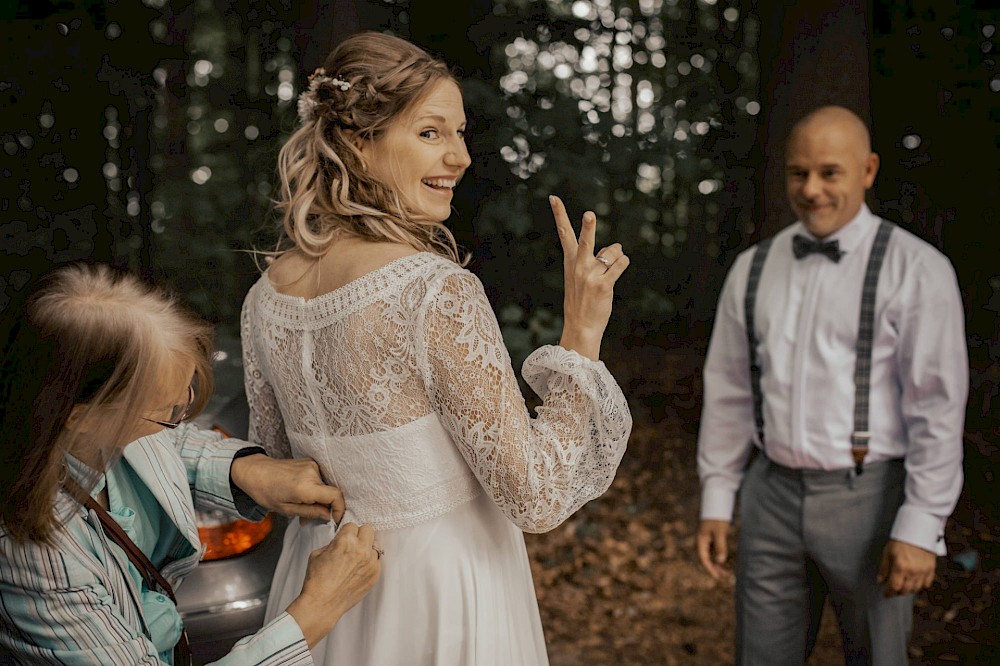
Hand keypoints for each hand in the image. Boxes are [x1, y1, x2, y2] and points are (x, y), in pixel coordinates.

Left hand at [230, 454, 344, 522]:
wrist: (254, 471)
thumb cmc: (265, 492)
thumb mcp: (286, 509)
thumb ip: (310, 513)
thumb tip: (328, 515)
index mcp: (305, 486)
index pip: (336, 496)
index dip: (340, 509)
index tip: (334, 519)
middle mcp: (312, 472)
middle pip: (329, 493)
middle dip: (323, 508)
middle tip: (306, 518)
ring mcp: (312, 465)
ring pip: (324, 487)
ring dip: (317, 499)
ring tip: (300, 506)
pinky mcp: (310, 462)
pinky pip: (319, 479)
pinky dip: (313, 490)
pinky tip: (300, 495)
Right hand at [286, 523, 381, 647]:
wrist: (322, 604)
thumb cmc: (317, 580)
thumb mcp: (318, 553)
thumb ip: (334, 543)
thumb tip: (342, 541)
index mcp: (346, 541)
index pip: (352, 525)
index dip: (346, 532)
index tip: (344, 538)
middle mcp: (361, 550)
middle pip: (368, 530)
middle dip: (360, 535)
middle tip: (353, 544)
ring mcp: (371, 563)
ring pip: (375, 545)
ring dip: (367, 549)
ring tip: (356, 559)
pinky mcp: (375, 575)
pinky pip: (377, 561)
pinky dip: (370, 562)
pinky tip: (359, 569)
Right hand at [550, 195, 628, 360]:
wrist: (581, 326)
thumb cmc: (583, 299)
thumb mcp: (583, 276)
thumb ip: (599, 257)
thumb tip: (619, 246)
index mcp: (570, 261)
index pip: (564, 233)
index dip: (559, 214)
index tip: (553, 198)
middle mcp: (579, 266)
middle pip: (584, 240)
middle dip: (588, 227)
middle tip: (589, 214)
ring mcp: (590, 276)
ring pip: (613, 252)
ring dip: (617, 256)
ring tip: (609, 271)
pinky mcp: (604, 285)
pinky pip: (620, 264)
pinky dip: (623, 262)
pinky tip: (619, 268)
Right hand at [696, 519, 732, 581]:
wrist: (716, 504)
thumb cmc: (717, 518)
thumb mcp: (720, 532)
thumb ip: (720, 546)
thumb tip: (720, 561)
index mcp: (701, 541)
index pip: (703, 559)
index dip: (710, 569)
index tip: (717, 577)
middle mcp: (702, 542)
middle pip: (706, 559)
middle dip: (714, 569)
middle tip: (724, 577)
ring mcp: (707, 540)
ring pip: (711, 556)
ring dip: (717, 564)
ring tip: (727, 572)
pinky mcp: (711, 537)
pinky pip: (714, 551)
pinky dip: (719, 557)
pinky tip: (726, 562)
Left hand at [877, 539, 936, 596]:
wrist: (917, 530)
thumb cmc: (900, 540)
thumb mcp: (887, 552)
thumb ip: (883, 568)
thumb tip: (880, 581)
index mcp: (900, 567)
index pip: (894, 587)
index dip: (889, 593)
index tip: (885, 594)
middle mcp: (913, 571)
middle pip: (906, 590)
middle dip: (898, 592)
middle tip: (893, 589)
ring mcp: (923, 571)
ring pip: (916, 589)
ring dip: (908, 590)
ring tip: (902, 585)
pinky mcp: (931, 569)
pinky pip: (927, 583)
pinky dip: (920, 585)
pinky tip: (914, 582)